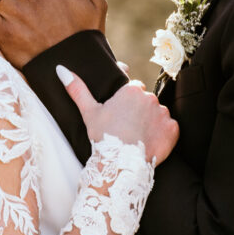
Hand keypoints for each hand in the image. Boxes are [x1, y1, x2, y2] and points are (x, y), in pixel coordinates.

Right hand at [56, 66, 178, 165]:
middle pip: (146, 102)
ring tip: (138, 137)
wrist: (119, 165)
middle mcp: (150, 98)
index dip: (126, 101)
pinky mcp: (172, 130)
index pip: (133, 88)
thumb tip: (61, 69)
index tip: (122, 113)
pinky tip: (150, 143)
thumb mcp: (89, 112)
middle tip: (127, 128)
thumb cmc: (104, 136)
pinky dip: (162, 135)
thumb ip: (77, 89)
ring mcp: (163, 114)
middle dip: (139, 112)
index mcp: (132, 90)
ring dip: (151, 122)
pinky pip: (169, 129)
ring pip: (158, 114)